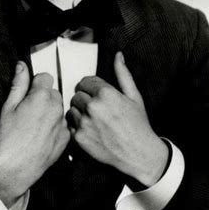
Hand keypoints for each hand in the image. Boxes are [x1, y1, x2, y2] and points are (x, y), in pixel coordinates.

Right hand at [0, 61, 69, 207]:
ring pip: (58, 108)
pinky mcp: (67, 137)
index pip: (45, 77)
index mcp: (41, 96)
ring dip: (50, 112)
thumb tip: (21, 66)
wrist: (17, 167)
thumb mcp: (9, 107)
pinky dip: (55, 127)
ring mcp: (63, 122)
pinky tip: (42, 135)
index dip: (35, 85)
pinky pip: (63, 124)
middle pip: (53, 92)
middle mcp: (56, 107)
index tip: (28, 95)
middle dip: (43, 97)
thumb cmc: (9, 137)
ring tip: (35, 126)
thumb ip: (18, 84)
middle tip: (29, 112)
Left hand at [67, 51, 167, 186]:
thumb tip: (118, 55)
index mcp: (105, 93)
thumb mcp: (134, 96)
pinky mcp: (79, 137)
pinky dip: (77, 127)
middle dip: (85, 100)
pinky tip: (90, 130)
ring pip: (71, 109)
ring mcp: (84, 122)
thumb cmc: (138, 124)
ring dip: (79, 113)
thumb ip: (123, 74)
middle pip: (77, 95)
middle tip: (96, 110)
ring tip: (93, 120)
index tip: (97, 96)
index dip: (90, 88)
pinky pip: (70, 125)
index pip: (85, 82)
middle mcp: (93, 106)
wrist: (139, 154)